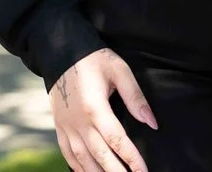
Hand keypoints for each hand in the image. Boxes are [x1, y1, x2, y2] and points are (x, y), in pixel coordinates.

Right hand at [50, 46, 158, 171]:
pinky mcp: (59, 127)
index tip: (143, 171)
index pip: (117, 140)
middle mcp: (79, 123)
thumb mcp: (119, 70)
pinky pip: (68, 155)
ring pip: (83, 160)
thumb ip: (135, 97)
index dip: (132, 159)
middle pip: (101, 157)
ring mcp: (67, 127)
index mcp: (95, 108)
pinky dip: (79, 168)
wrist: (61, 51)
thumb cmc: (92, 59)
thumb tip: (151, 122)